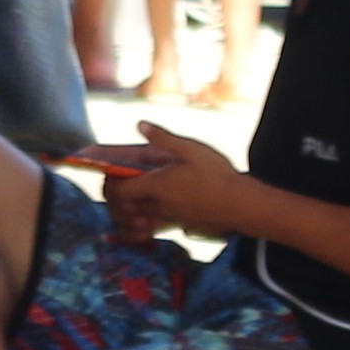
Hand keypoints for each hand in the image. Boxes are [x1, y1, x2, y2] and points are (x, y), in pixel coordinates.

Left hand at [108, 120, 252, 244]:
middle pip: (121, 207)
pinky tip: (154, 205)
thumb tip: (141, 125)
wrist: (239, 205)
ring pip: (135, 218)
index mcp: (155, 186)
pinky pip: (152, 225)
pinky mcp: (177, 225)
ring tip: (134, 193)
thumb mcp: (191, 149)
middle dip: (115, 195)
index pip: (118, 191)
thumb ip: (163, 139)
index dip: (110, 182)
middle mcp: (156, 205)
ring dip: (128, 207)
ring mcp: (166, 218)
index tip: (113, 170)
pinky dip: (145, 218)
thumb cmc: (217, 175)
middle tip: (120, 180)